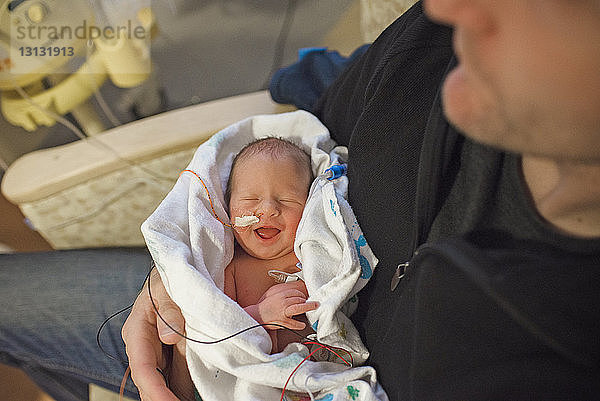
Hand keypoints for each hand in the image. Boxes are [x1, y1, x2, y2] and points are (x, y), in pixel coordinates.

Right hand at [122, 267, 190, 400]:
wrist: (178, 272)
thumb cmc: (170, 277)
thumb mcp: (168, 287)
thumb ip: (170, 309)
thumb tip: (169, 336)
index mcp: (137, 330)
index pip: (143, 367)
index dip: (155, 389)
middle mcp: (143, 347)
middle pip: (151, 382)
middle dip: (164, 398)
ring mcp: (157, 352)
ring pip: (165, 383)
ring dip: (176, 395)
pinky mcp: (171, 355)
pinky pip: (176, 377)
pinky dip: (185, 389)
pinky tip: (193, 397)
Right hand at [247, 281, 318, 330]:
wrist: (256, 315)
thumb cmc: (265, 307)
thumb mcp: (273, 296)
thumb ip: (284, 295)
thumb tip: (295, 296)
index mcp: (280, 295)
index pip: (296, 292)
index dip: (302, 295)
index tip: (305, 297)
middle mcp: (283, 302)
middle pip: (299, 298)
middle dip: (306, 301)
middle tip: (313, 303)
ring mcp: (283, 311)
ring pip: (299, 307)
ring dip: (308, 307)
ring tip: (314, 307)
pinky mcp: (282, 321)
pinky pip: (294, 323)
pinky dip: (299, 325)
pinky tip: (302, 325)